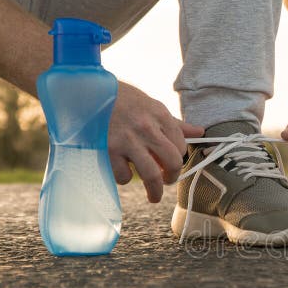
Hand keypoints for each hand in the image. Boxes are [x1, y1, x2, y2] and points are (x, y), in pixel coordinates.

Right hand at [108, 82, 204, 202]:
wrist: (87, 91)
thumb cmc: (123, 100)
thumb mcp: (151, 106)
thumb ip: (175, 123)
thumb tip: (200, 132)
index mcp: (160, 115)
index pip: (181, 146)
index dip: (178, 158)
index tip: (171, 164)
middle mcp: (147, 128)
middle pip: (172, 162)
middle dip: (172, 178)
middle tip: (168, 182)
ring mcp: (128, 140)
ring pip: (151, 175)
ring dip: (155, 191)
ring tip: (154, 196)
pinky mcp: (109, 149)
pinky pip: (124, 176)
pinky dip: (125, 179)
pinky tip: (123, 172)